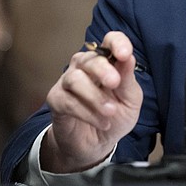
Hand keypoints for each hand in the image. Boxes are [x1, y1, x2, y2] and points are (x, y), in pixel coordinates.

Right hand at [41, 31, 142, 172]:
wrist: (97, 144)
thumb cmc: (115, 116)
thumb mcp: (130, 100)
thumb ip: (128, 80)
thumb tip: (128, 58)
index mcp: (107, 61)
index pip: (110, 41)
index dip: (117, 43)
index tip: (124, 54)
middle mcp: (85, 66)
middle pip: (89, 58)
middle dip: (103, 69)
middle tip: (114, 83)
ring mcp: (68, 81)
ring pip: (75, 78)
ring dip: (95, 96)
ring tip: (110, 112)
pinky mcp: (56, 99)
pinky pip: (68, 101)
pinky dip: (87, 113)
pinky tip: (101, 122)